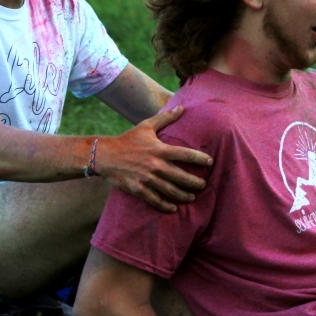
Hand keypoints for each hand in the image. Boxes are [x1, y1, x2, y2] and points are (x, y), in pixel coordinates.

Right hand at [95, 105, 211, 212]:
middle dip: (196, 183)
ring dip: (185, 196)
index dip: (200, 159)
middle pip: (182, 177)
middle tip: (203, 185)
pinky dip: (166, 206)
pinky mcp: (138, 189)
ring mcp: (147, 178)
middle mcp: (155, 165)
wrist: (105, 155)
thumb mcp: (146, 126)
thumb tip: (182, 107)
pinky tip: (173, 208)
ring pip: (171, 191)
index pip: (185, 154)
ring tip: (192, 197)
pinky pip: (156, 200)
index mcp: (159, 149)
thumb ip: (165, 118)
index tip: (210, 162)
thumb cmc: (128, 139)